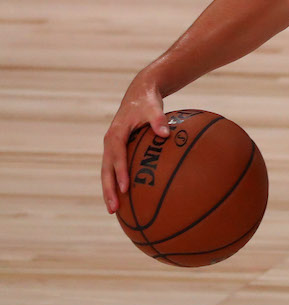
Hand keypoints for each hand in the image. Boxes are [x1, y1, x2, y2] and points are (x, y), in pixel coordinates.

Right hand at [101, 71, 170, 213]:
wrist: (139, 94)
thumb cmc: (147, 102)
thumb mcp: (153, 107)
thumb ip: (158, 120)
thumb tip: (165, 133)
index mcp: (116, 133)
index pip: (116, 155)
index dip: (119, 172)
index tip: (125, 188)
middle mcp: (110, 142)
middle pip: (106, 170)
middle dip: (108, 190)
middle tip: (113, 209)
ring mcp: (112, 147)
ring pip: (107, 172)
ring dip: (109, 190)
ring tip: (114, 210)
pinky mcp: (117, 150)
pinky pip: (115, 169)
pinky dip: (116, 183)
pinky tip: (125, 198)